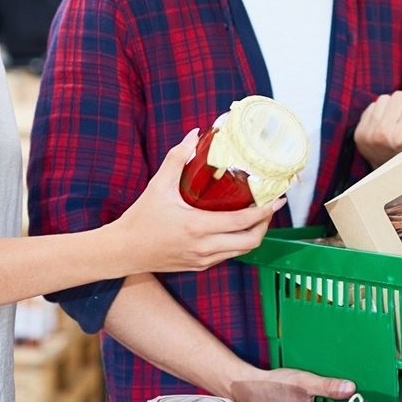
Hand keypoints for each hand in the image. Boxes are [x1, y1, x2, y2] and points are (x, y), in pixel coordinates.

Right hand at [115, 131, 283, 274]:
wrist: (123, 251)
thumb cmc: (140, 219)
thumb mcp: (158, 186)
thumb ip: (176, 159)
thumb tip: (193, 135)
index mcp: (197, 227)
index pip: (242, 222)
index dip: (265, 211)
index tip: (279, 199)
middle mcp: (204, 247)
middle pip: (251, 241)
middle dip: (265, 224)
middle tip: (269, 207)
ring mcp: (203, 260)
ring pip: (241, 251)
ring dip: (253, 234)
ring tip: (257, 216)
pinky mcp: (199, 266)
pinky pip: (227, 255)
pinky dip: (237, 242)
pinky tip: (234, 227)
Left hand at [355, 91, 401, 167]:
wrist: (391, 181)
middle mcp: (383, 133)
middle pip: (399, 96)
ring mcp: (368, 133)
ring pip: (384, 99)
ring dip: (390, 109)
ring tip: (394, 126)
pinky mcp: (358, 133)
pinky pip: (372, 107)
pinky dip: (379, 114)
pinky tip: (383, 128)